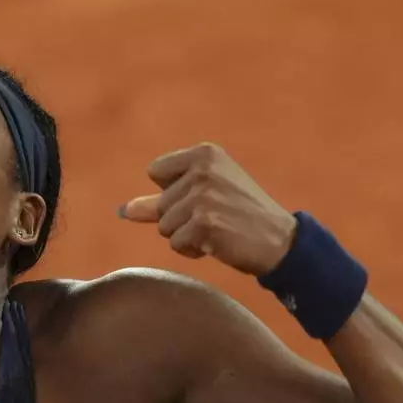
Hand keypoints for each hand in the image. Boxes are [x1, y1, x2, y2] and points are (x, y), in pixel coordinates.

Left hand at [118, 142, 297, 275]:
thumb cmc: (240, 216)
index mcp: (204, 153)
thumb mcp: (203, 196)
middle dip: (181, 219)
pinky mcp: (203, 222)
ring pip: (165, 226)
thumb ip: (160, 200)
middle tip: (216, 218)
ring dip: (186, 236)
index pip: (155, 171)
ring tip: (217, 230)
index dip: (173, 192)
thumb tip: (123, 210)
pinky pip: (176, 244)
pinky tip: (217, 243)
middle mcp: (203, 169)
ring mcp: (203, 195)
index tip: (204, 196)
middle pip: (160, 204)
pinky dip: (193, 250)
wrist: (279, 240)